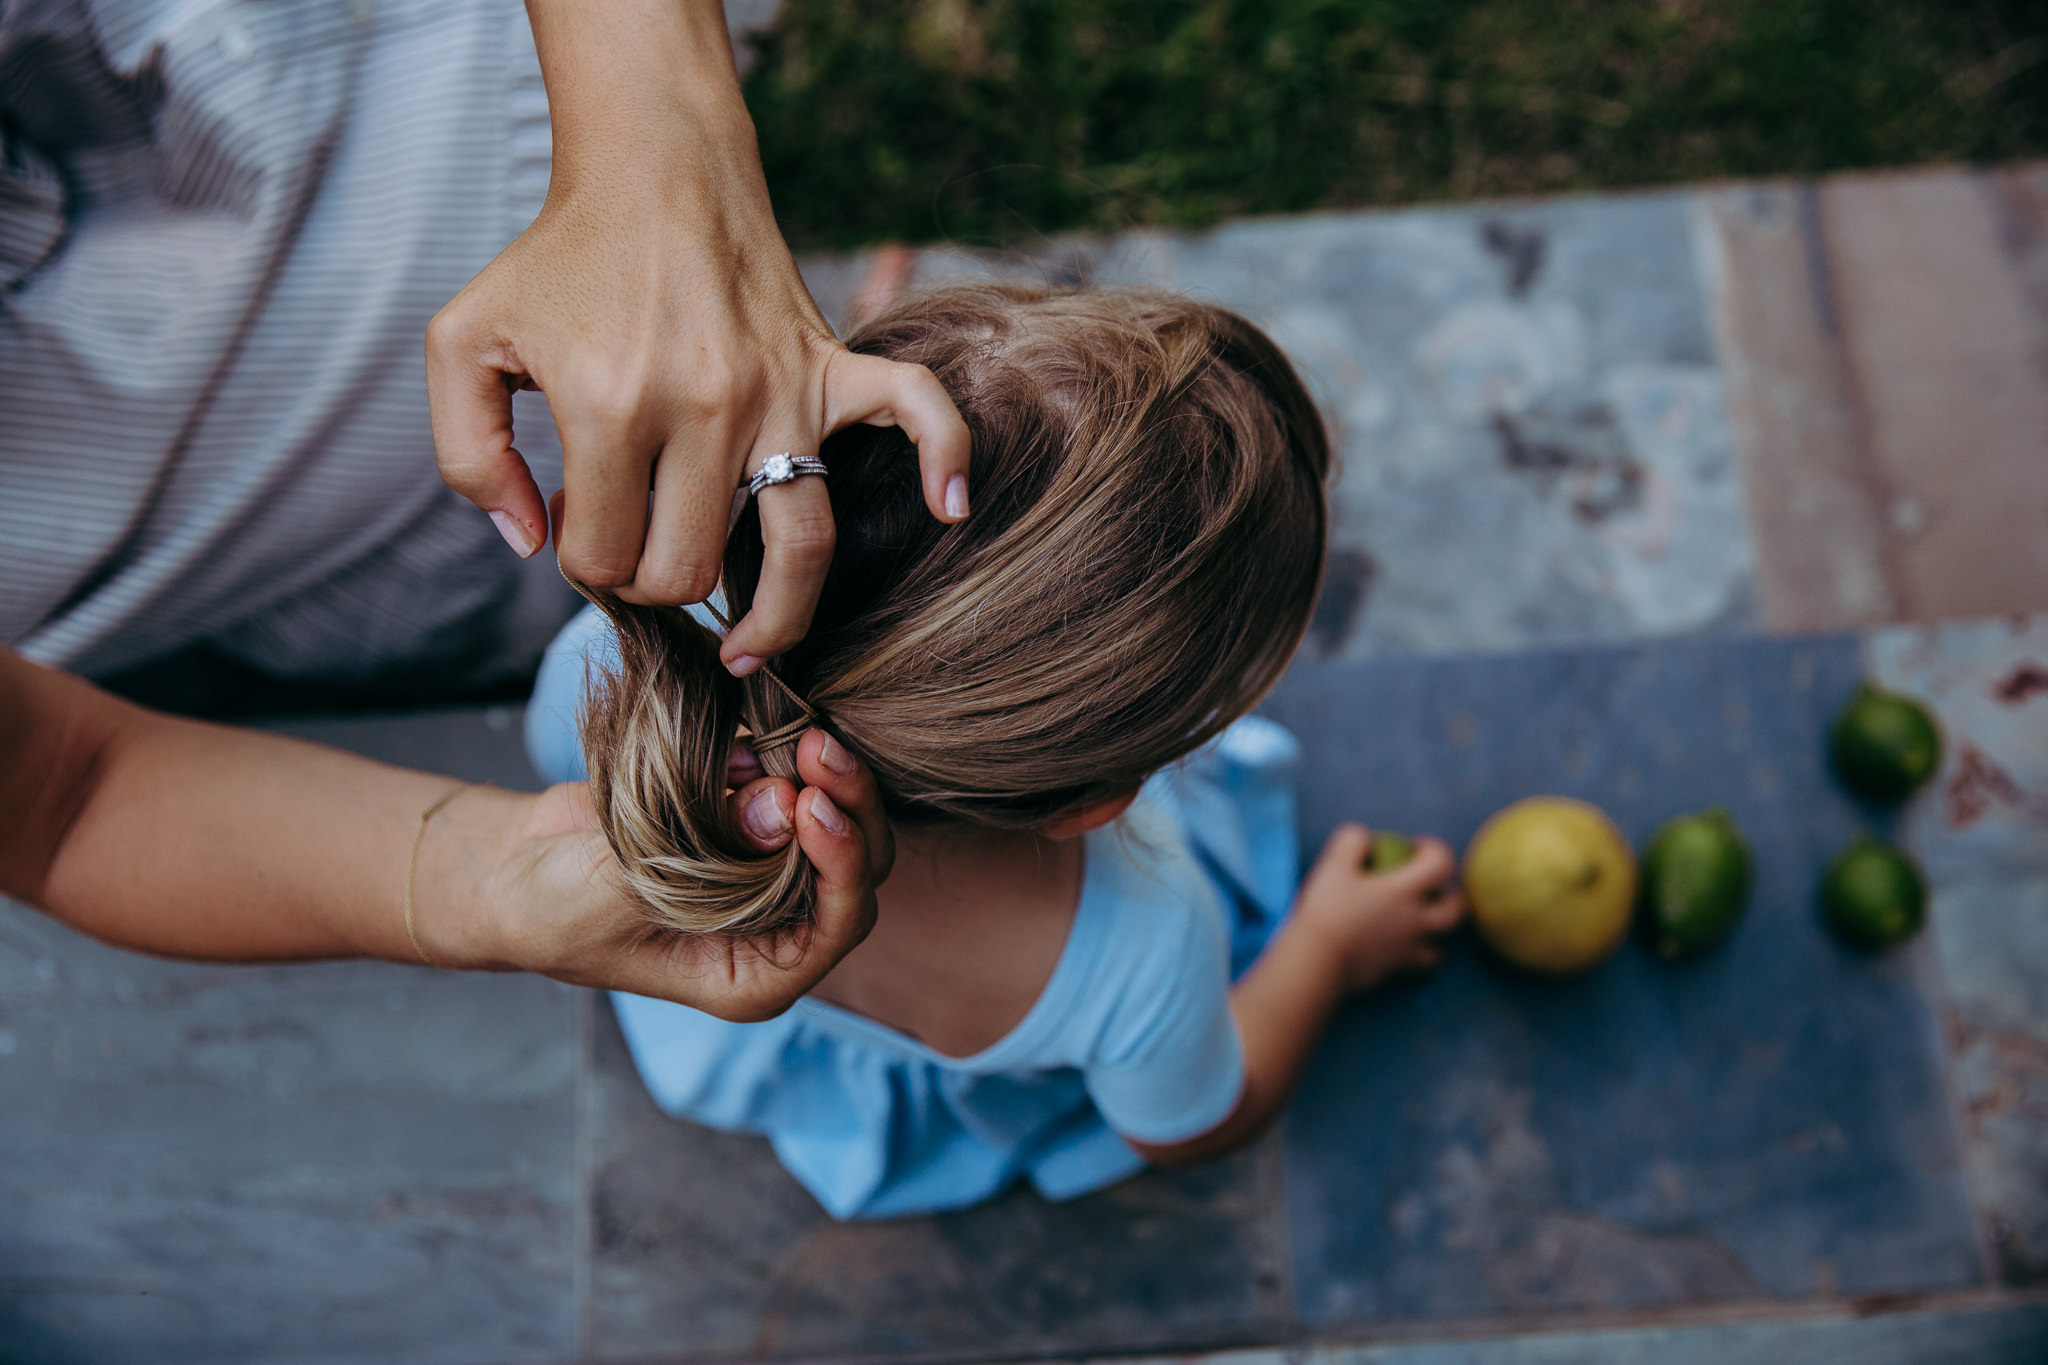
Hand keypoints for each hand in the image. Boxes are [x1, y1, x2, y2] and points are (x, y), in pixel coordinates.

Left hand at [424, 0, 969, 672]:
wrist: (650, 171)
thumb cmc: (555, 261)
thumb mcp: (463, 344)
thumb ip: (467, 457)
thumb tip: (531, 544)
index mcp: (610, 406)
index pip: (603, 557)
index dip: (578, 560)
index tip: (574, 517)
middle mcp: (706, 408)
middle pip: (689, 570)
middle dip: (647, 581)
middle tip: (631, 541)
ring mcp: (781, 391)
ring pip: (797, 548)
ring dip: (770, 617)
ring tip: (742, 649)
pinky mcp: (831, 366)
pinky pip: (918, 415)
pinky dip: (946, 460)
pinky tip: (952, 510)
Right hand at [439, 730, 893, 1020]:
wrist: (511, 871)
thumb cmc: (550, 909)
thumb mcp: (615, 890)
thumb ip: (702, 856)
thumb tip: (785, 807)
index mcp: (755, 976)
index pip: (837, 924)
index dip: (840, 864)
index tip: (813, 803)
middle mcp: (776, 931)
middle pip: (853, 868)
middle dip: (845, 806)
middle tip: (817, 747)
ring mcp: (767, 874)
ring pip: (838, 824)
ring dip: (824, 775)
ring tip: (793, 732)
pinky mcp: (750, 825)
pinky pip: (797, 789)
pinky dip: (787, 757)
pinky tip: (753, 736)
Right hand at [1292, 825, 1465, 990]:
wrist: (1317, 963)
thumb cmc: (1326, 912)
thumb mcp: (1333, 866)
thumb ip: (1352, 842)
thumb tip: (1365, 838)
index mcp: (1405, 892)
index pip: (1441, 864)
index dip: (1435, 850)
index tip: (1417, 847)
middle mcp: (1415, 922)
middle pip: (1455, 910)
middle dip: (1451, 894)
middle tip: (1432, 887)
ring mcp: (1408, 950)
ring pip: (1442, 945)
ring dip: (1438, 932)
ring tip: (1421, 923)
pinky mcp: (1395, 972)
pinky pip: (1419, 968)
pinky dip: (1417, 957)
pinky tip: (1403, 950)